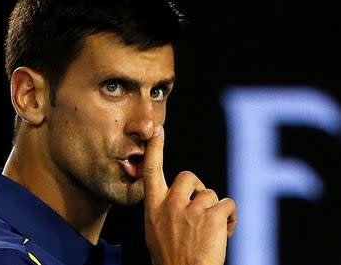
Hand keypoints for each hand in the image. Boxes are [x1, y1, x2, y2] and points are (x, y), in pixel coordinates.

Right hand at [142, 125, 236, 264]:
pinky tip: (227, 230)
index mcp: (154, 208)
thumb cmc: (171, 259)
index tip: (158, 131)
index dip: (155, 149)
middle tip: (200, 206)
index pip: (151, 171)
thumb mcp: (155, 231)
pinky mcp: (213, 216)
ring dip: (214, 209)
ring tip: (212, 230)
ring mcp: (192, 210)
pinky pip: (228, 203)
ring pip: (210, 194)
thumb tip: (177, 200)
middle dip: (197, 187)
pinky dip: (231, 216)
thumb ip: (163, 211)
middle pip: (188, 176)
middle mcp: (171, 204)